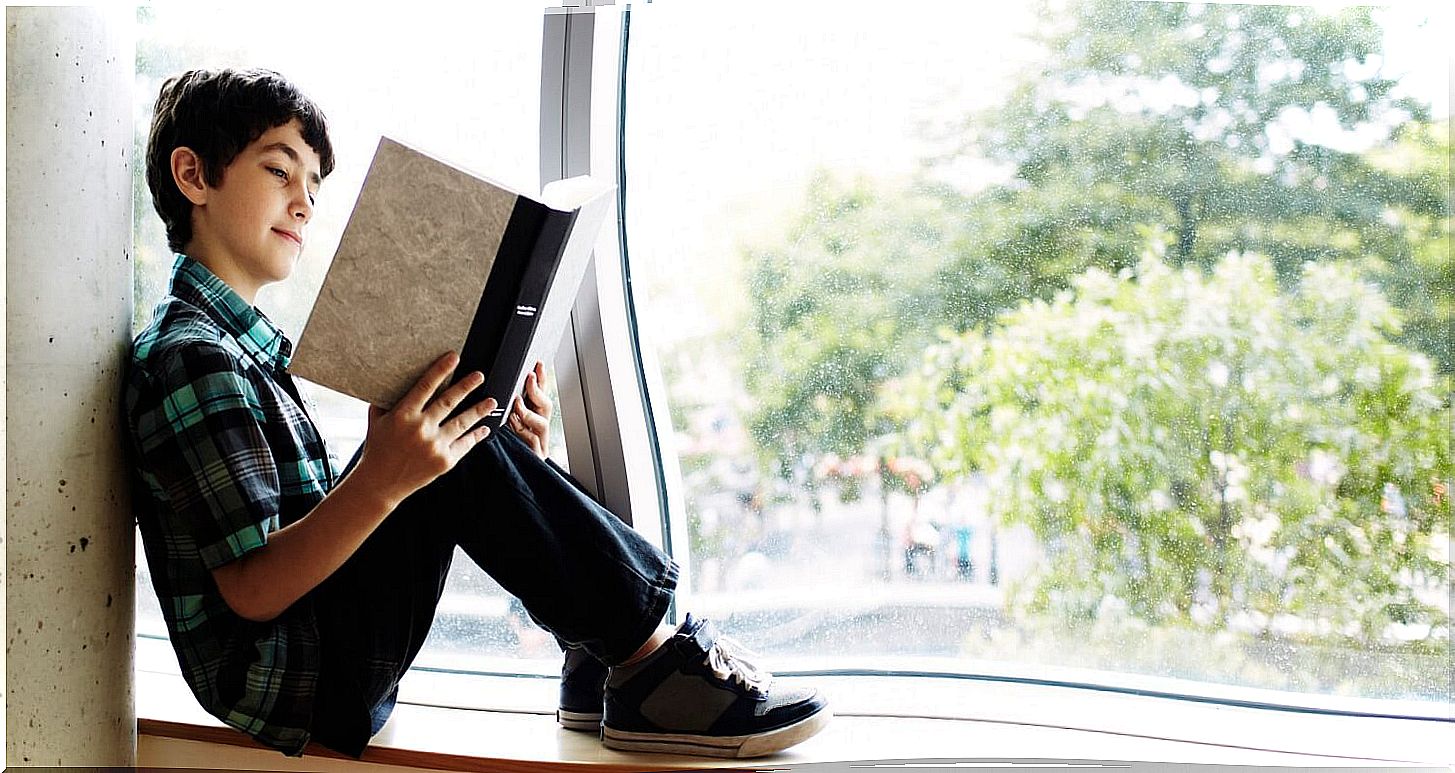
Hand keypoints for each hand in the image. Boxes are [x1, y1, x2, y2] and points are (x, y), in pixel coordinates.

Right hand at [355, 351, 496, 505]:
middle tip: (479, 375)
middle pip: (449, 401)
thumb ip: (386, 401)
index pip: (426, 386)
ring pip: (463, 422)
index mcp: (403, 415)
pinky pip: (465, 444)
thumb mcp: (376, 421)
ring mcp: (435, 446)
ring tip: (491, 401)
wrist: (380, 483)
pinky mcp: (445, 461)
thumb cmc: (378, 449)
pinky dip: (477, 435)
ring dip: (479, 410)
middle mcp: (421, 429)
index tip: (454, 357)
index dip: (441, 370)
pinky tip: (485, 428)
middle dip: (467, 386)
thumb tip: (393, 379)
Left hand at [508, 360, 551, 459]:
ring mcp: (538, 445)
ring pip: (542, 424)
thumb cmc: (502, 454)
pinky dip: (523, 431)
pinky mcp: (535, 458)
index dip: (541, 380)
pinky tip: (513, 423)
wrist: (502, 483)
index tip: (538, 364)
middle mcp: (538, 432)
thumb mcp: (503, 426)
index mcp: (530, 422)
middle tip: (530, 377)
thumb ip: (507, 411)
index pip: (539, 397)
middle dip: (538, 391)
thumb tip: (503, 392)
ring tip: (517, 404)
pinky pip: (533, 442)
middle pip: (546, 407)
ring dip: (529, 411)